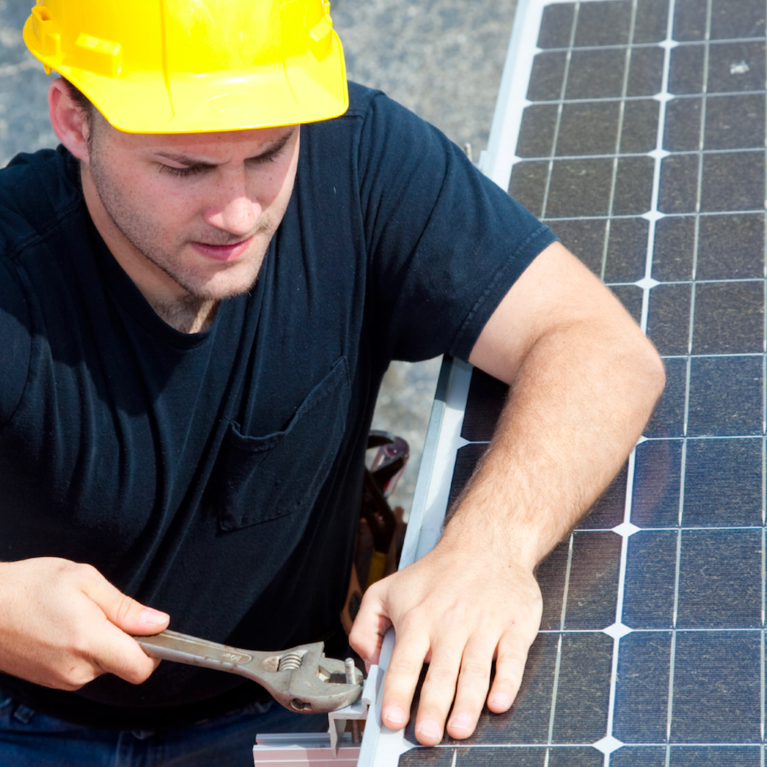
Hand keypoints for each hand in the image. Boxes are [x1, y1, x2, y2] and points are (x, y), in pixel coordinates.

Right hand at [0, 557, 169, 689]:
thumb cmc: (29, 586)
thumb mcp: (84, 580)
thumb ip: (125, 606)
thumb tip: (159, 623)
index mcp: (90, 641)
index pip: (141, 667)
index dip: (155, 650)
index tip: (151, 629)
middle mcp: (77, 669)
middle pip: (125, 664)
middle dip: (125, 639)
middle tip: (101, 610)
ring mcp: (62, 680)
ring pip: (104, 665)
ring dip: (103, 644)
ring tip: (77, 616)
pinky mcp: (51, 682)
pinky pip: (84, 669)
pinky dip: (84, 651)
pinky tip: (65, 629)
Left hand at [349, 538, 541, 745]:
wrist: (485, 543)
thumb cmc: (436, 573)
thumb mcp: (387, 589)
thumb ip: (367, 625)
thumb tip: (369, 661)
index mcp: (418, 619)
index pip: (403, 663)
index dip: (396, 693)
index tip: (392, 719)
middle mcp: (450, 624)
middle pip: (440, 673)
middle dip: (432, 707)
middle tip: (427, 734)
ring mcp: (484, 625)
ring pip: (474, 671)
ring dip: (466, 704)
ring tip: (458, 729)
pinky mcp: (513, 626)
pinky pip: (511, 659)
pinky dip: (506, 682)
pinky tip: (498, 702)